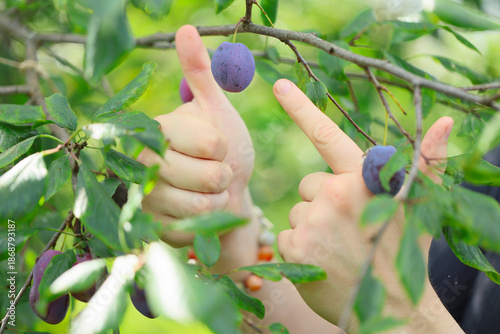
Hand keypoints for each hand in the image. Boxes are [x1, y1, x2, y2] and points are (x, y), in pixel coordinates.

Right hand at [138, 25, 255, 248]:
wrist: (220, 192)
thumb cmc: (222, 148)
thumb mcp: (217, 110)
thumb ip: (201, 74)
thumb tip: (185, 27)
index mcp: (158, 128)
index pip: (212, 143)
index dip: (224, 148)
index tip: (216, 147)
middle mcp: (141, 161)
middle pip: (209, 177)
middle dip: (223, 176)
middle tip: (214, 172)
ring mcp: (143, 198)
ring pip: (202, 206)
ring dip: (217, 201)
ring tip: (208, 192)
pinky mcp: (151, 229)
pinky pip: (193, 231)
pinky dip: (205, 223)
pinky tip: (195, 213)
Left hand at [273, 79, 459, 331]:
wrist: (391, 309)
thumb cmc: (405, 251)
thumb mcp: (419, 206)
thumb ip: (427, 163)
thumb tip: (445, 121)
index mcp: (364, 179)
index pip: (328, 136)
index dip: (303, 109)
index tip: (280, 86)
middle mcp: (336, 194)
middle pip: (309, 184)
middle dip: (323, 200)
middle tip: (348, 227)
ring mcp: (313, 222)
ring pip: (297, 211)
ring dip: (313, 225)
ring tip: (338, 247)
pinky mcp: (294, 248)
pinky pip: (286, 236)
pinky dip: (300, 248)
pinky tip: (322, 261)